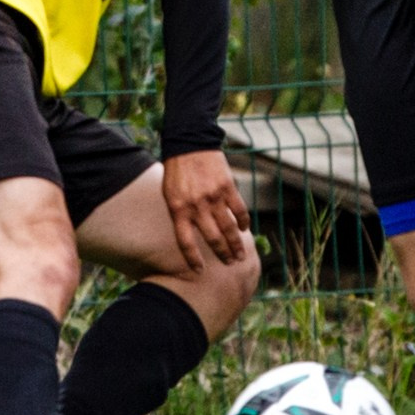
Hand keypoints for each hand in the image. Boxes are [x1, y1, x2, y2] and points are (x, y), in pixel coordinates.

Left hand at [161, 150, 250, 269]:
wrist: (189, 144)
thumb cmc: (176, 171)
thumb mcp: (169, 194)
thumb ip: (179, 213)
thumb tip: (190, 233)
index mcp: (178, 209)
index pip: (186, 242)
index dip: (193, 259)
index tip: (199, 271)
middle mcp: (196, 207)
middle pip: (212, 238)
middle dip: (222, 254)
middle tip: (230, 263)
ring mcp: (213, 197)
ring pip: (228, 228)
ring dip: (236, 244)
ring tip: (240, 255)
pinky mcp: (227, 187)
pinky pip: (239, 210)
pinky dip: (243, 222)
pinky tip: (245, 229)